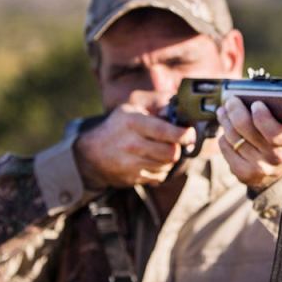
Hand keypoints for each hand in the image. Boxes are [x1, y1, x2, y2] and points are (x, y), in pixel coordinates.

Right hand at [74, 91, 195, 187]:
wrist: (92, 153)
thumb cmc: (118, 126)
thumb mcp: (133, 106)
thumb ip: (158, 103)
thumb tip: (180, 106)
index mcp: (133, 122)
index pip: (166, 132)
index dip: (184, 134)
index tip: (189, 133)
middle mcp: (131, 144)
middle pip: (171, 153)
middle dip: (177, 148)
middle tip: (174, 142)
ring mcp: (131, 164)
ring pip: (166, 166)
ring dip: (169, 159)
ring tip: (160, 150)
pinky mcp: (132, 178)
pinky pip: (158, 177)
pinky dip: (160, 170)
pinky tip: (151, 160)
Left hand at [216, 96, 281, 191]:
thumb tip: (257, 89)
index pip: (274, 132)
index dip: (261, 116)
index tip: (256, 103)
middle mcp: (277, 156)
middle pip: (246, 128)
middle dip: (235, 110)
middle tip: (232, 101)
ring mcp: (260, 167)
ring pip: (233, 136)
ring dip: (225, 120)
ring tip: (224, 112)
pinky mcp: (244, 173)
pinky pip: (226, 148)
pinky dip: (224, 137)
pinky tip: (227, 130)